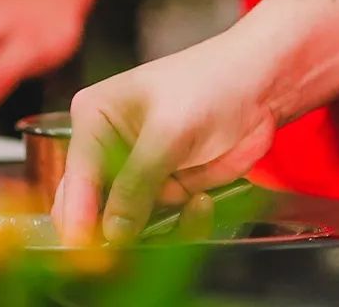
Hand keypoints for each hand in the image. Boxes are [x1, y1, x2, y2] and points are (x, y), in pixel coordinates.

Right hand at [53, 32, 277, 246]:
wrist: (261, 86)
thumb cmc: (212, 84)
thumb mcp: (168, 129)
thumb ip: (136, 181)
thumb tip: (110, 231)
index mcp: (94, 117)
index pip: (76, 177)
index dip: (78, 217)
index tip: (84, 251)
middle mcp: (109, 147)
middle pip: (94, 208)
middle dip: (114, 232)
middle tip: (128, 254)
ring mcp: (139, 172)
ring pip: (129, 225)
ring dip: (156, 230)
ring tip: (190, 203)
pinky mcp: (167, 188)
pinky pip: (164, 225)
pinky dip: (184, 224)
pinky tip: (202, 202)